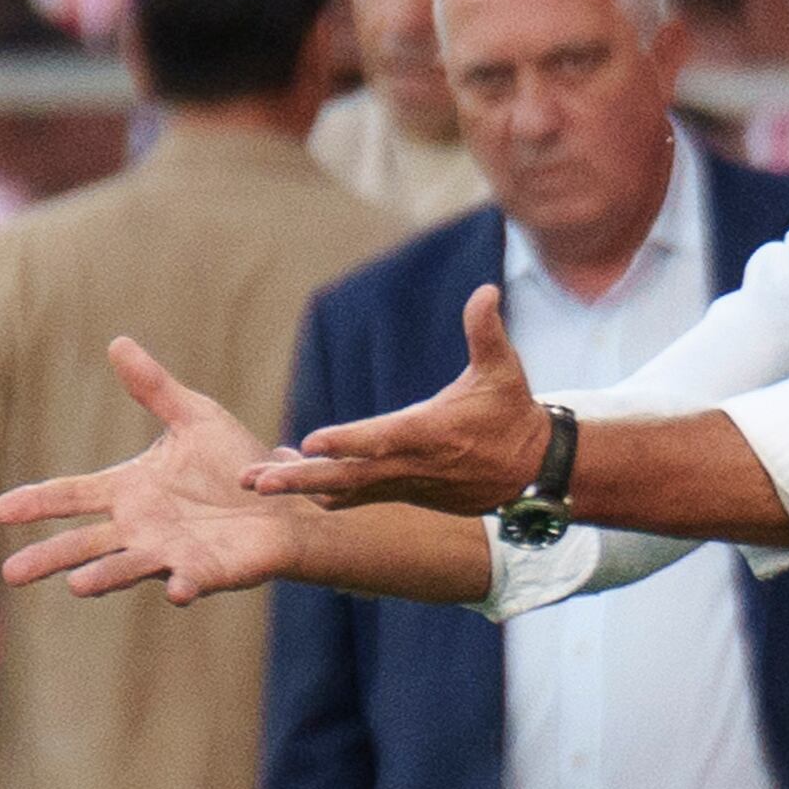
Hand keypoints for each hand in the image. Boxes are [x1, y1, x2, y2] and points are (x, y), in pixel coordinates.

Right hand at [0, 338, 312, 600]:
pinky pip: (192, 580)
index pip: (73, 496)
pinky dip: (183, 585)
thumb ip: (155, 389)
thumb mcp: (194, 417)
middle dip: (50, 557)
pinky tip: (176, 590)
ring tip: (78, 586)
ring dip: (106, 576)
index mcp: (130, 491)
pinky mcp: (208, 571)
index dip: (38, 503)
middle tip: (11, 573)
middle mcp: (140, 528)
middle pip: (85, 544)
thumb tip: (117, 342)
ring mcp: (171, 552)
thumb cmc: (236, 463)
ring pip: (129, 567)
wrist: (286, 499)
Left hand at [245, 287, 546, 516]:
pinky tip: (295, 478)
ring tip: (257, 482)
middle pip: (349, 477)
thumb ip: (486, 331)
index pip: (382, 438)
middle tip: (256, 482)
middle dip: (301, 479)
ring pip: (346, 492)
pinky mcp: (404, 494)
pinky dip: (324, 490)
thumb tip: (485, 291)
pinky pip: (356, 497)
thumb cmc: (512, 413)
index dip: (346, 440)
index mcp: (430, 433)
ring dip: (302, 487)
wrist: (531, 469)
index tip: (309, 442)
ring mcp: (406, 485)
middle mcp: (412, 465)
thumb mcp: (504, 370)